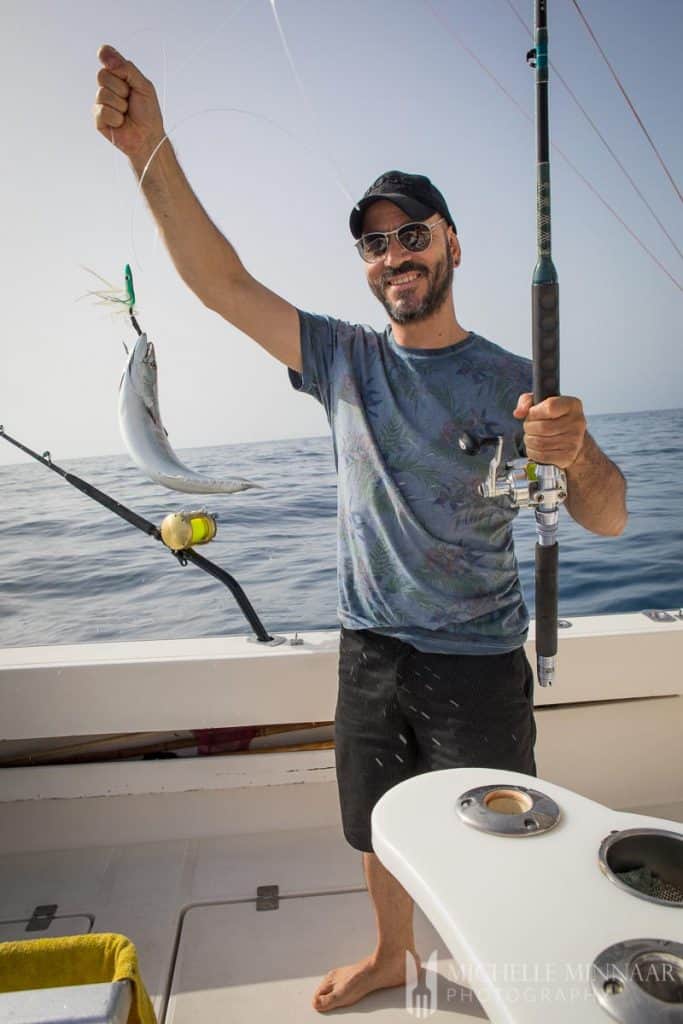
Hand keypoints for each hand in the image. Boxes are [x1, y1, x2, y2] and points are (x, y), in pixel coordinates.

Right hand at [94, 45, 163, 162]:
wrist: (148, 137)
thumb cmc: (148, 113)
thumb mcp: (143, 85)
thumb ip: (127, 68)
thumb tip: (104, 52)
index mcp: (118, 76)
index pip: (106, 59)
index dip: (109, 60)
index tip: (118, 68)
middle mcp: (107, 87)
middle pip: (102, 75)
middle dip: (121, 88)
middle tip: (130, 99)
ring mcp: (101, 102)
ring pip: (103, 94)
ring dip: (120, 105)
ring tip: (127, 113)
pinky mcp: (98, 118)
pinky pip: (102, 111)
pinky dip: (116, 118)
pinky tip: (121, 123)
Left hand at [513, 394, 586, 468]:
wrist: (572, 439)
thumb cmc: (555, 419)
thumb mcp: (542, 403)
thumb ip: (526, 402)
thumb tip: (518, 413)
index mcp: (572, 405)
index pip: (549, 407)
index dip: (534, 412)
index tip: (531, 413)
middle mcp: (577, 422)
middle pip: (542, 427)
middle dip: (528, 428)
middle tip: (529, 428)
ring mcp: (574, 440)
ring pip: (540, 443)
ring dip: (529, 440)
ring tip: (531, 437)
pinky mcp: (568, 455)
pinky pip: (542, 455)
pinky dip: (532, 452)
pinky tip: (534, 447)